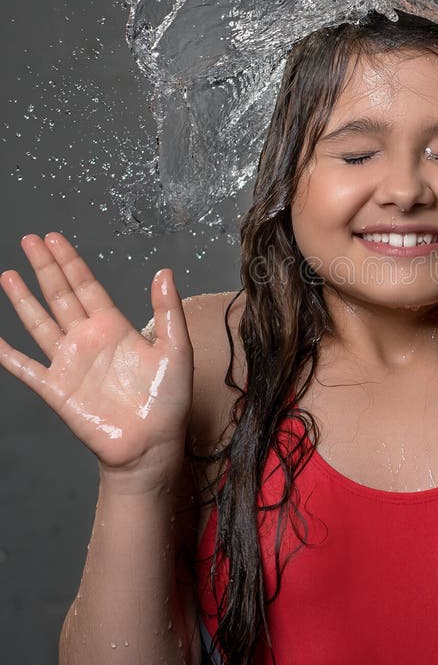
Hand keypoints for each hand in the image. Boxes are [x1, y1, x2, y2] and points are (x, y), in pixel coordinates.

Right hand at [0, 233, 193, 487]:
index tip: (54, 238)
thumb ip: (167, 311)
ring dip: (23, 299)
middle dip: (45, 268)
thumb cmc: (168, 399)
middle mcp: (89, 340)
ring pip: (40, 323)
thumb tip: (164, 272)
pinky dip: (6, 354)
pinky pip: (25, 367)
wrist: (152, 444)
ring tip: (8, 275)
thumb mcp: (176, 349)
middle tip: (29, 239)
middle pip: (60, 296)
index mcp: (115, 328)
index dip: (70, 262)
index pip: (87, 287)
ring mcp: (70, 363)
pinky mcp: (56, 389)